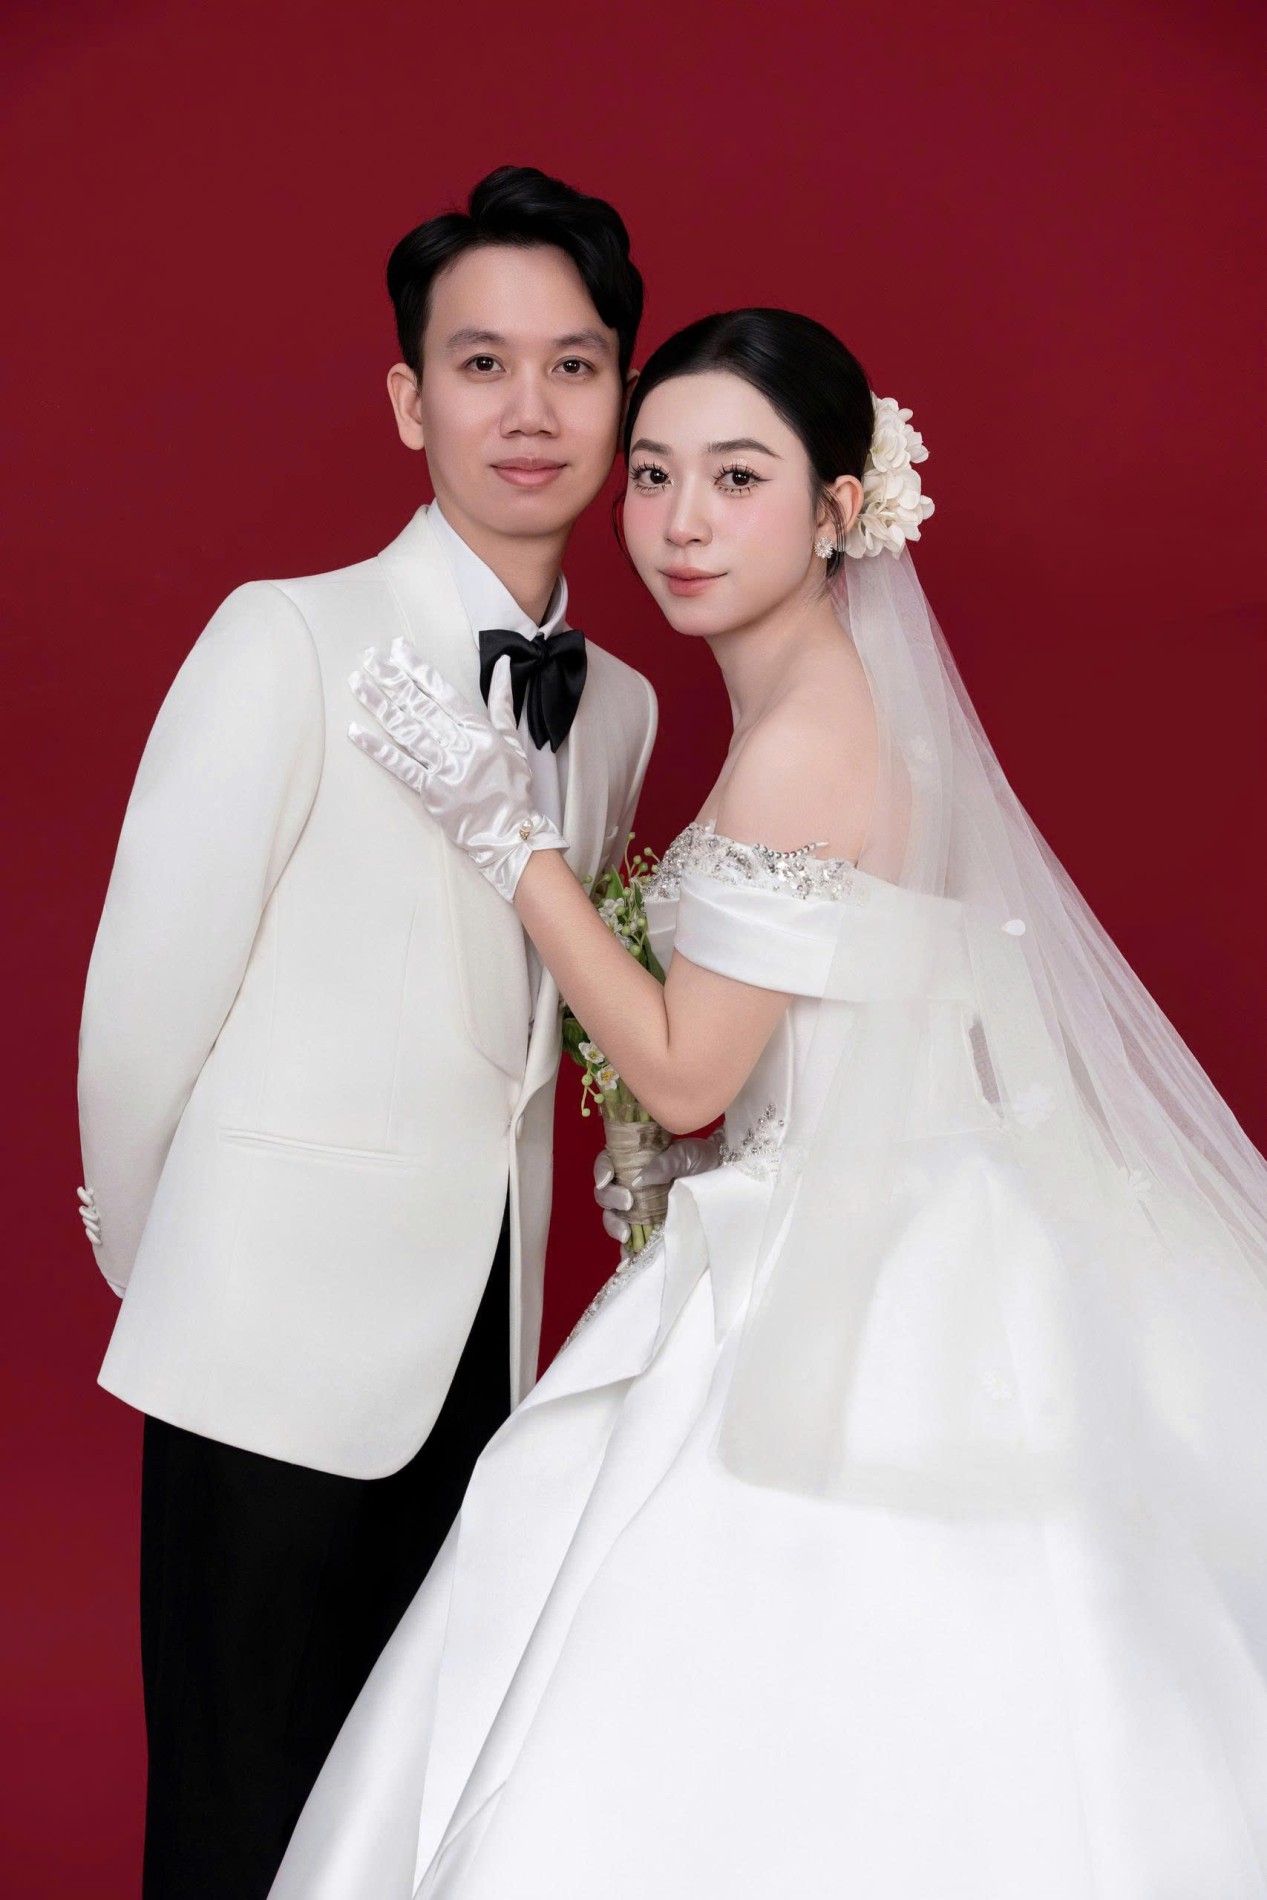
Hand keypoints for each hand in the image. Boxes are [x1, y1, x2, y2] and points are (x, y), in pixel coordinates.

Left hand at [349, 639, 566, 900]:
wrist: (511, 832)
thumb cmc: (513, 787)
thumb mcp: (511, 740)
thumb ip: (502, 702)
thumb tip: (502, 665)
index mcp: (479, 730)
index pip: (443, 692)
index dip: (418, 670)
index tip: (398, 650)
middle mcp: (460, 745)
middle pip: (419, 706)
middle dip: (392, 679)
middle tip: (368, 657)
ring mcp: (443, 769)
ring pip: (406, 730)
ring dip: (379, 705)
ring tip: (358, 683)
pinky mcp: (430, 792)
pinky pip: (400, 766)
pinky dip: (377, 749)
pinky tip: (356, 732)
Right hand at [592, 1132, 723, 1245]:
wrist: (718, 1176)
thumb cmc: (698, 1159)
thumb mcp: (683, 1154)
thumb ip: (663, 1164)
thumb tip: (639, 1180)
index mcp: (630, 1162)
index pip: (606, 1165)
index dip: (601, 1172)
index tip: (607, 1180)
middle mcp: (628, 1185)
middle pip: (605, 1194)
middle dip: (610, 1200)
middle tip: (627, 1203)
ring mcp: (636, 1209)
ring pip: (612, 1218)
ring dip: (614, 1226)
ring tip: (626, 1235)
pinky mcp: (646, 1228)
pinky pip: (631, 1242)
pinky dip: (627, 1251)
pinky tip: (629, 1258)